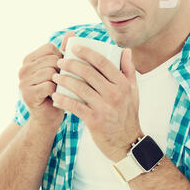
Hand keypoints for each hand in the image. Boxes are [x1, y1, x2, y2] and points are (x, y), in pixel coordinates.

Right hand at [18, 31, 75, 129]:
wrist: (48, 117)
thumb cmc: (56, 90)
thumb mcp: (60, 68)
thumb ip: (64, 51)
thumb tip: (71, 33)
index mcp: (29, 59)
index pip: (50, 48)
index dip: (61, 56)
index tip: (63, 68)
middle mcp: (23, 69)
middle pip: (52, 59)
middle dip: (62, 69)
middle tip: (64, 81)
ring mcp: (23, 81)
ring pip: (51, 72)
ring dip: (61, 80)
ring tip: (61, 88)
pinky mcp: (28, 94)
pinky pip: (49, 84)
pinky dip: (57, 90)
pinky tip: (57, 95)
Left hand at [51, 46, 142, 161]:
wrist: (126, 142)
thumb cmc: (128, 113)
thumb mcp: (133, 90)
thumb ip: (129, 69)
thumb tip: (126, 50)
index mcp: (122, 84)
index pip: (103, 62)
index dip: (87, 53)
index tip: (74, 48)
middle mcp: (114, 94)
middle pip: (89, 73)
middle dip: (71, 64)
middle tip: (60, 61)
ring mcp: (104, 107)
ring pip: (80, 88)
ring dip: (65, 80)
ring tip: (55, 76)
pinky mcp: (94, 120)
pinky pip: (75, 106)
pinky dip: (64, 100)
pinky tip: (55, 96)